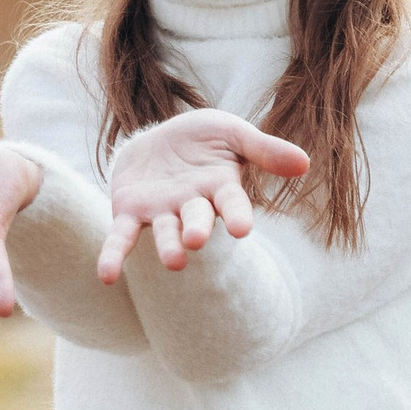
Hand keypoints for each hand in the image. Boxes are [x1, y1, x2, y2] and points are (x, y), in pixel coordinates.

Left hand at [100, 109, 310, 280]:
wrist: (157, 139)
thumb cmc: (202, 139)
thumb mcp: (232, 132)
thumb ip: (264, 149)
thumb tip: (304, 163)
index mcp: (219, 187)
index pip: (232, 203)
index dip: (237, 215)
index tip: (242, 229)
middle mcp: (191, 206)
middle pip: (196, 220)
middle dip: (196, 229)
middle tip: (196, 241)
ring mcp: (161, 212)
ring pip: (164, 232)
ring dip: (168, 246)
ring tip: (173, 262)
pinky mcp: (129, 213)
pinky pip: (121, 238)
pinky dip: (113, 256)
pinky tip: (105, 276)